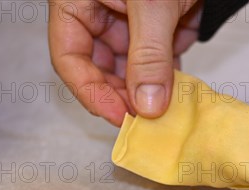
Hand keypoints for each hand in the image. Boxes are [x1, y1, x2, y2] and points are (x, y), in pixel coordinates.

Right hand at [48, 0, 200, 125]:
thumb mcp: (153, 3)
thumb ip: (149, 55)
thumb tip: (148, 106)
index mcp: (79, 2)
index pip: (70, 56)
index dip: (90, 91)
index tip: (119, 116)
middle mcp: (101, 14)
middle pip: (100, 68)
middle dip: (122, 95)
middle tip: (146, 118)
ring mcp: (131, 23)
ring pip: (131, 70)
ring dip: (148, 91)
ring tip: (166, 111)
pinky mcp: (159, 29)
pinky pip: (158, 62)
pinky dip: (168, 78)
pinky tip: (178, 95)